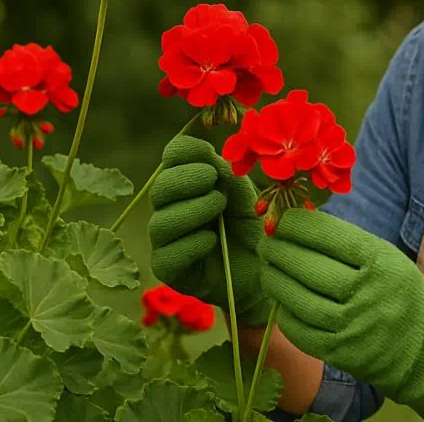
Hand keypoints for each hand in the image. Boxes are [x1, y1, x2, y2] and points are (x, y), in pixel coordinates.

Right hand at [146, 135, 270, 326]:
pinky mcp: (167, 269)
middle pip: (160, 187)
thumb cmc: (252, 228)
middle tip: (214, 182)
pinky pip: (167, 254)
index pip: (172, 157)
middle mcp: (170, 208)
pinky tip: (212, 240)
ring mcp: (165, 240)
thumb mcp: (245, 196)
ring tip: (220, 208)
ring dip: (193, 210)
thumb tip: (209, 160)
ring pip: (161, 221)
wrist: (263, 270)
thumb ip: (227, 176)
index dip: (186, 152)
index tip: (210, 158)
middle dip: (188, 179)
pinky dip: (192, 243)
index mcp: (188, 183)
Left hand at [257, 208, 423, 421]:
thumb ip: (346, 243)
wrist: (422, 347)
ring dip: (275, 280)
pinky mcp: (340, 353)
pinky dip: (284, 313)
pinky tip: (280, 301)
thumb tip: (296, 224)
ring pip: (298, 299)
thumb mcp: (385, 259)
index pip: (329, 236)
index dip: (297, 225)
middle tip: (265, 242)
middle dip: (279, 250)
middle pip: (309, 267)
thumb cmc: (396, 292)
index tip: (280, 219)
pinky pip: (300, 331)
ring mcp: (353, 326)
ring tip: (267, 269)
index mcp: (381, 262)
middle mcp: (368, 294)